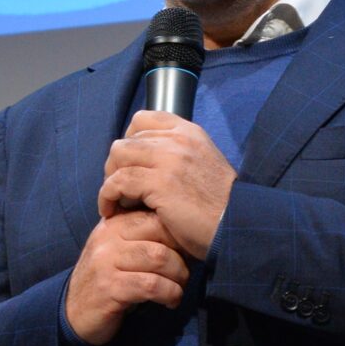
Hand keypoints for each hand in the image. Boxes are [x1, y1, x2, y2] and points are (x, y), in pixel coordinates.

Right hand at [65, 209, 188, 345]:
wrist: (73, 315)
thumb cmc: (106, 281)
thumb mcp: (118, 251)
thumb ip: (140, 235)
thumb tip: (182, 230)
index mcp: (113, 224)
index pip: (155, 215)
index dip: (179, 234)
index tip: (187, 253)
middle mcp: (107, 237)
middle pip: (161, 232)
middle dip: (182, 254)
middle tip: (186, 272)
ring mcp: (106, 261)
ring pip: (159, 257)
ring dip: (179, 276)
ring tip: (179, 288)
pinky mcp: (109, 288)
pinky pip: (152, 285)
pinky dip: (170, 294)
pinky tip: (170, 302)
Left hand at [98, 110, 236, 259]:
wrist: (236, 225)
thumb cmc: (219, 206)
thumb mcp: (203, 165)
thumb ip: (179, 156)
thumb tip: (145, 162)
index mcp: (190, 132)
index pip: (143, 119)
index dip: (129, 141)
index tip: (130, 164)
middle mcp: (179, 140)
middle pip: (126, 140)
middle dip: (116, 165)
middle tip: (120, 188)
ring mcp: (169, 159)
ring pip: (118, 156)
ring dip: (110, 179)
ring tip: (116, 200)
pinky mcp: (160, 183)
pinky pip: (117, 182)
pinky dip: (108, 196)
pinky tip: (112, 209)